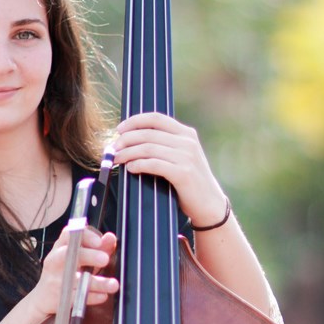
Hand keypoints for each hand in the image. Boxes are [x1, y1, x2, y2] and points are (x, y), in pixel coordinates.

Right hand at [27, 226, 118, 318]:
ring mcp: (55, 280)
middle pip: (68, 254)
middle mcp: (55, 261)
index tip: (99, 241)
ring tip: (113, 284)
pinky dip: (92, 297)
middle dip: (88, 255)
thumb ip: (97, 248)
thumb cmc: (64, 273)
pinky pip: (77, 297)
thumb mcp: (79, 258)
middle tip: (105, 259)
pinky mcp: (59, 298)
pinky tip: (103, 296)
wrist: (43, 298)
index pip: (69, 234)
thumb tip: (110, 237)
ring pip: (76, 279)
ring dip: (97, 282)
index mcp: (60, 247)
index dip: (85, 236)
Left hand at [113, 112, 227, 228]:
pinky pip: (154, 164)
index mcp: (186, 134)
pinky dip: (138, 165)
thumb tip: (132, 139)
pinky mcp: (183, 173)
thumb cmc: (189, 182)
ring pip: (148, 148)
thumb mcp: (181, 157)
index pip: (156, 118)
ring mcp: (187, 157)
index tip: (119, 130)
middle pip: (148, 133)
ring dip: (128, 153)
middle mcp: (188, 142)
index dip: (134, 121)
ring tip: (117, 159)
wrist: (209, 204)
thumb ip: (164, 145)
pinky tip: (130, 168)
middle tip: (113, 148)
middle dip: (126, 139)